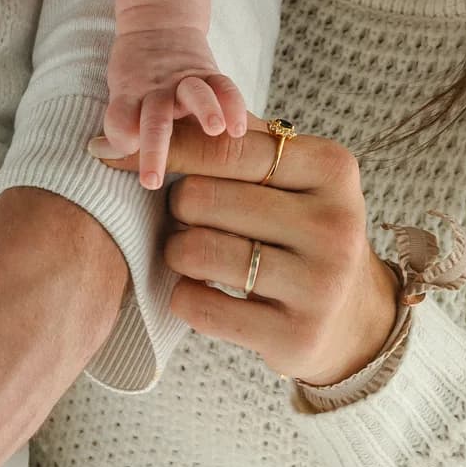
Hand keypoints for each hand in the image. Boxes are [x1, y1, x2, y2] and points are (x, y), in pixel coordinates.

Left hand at [95, 115, 398, 384]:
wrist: (353, 317)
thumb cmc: (298, 224)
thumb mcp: (286, 173)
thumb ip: (227, 138)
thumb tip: (129, 129)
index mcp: (331, 168)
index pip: (225, 146)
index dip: (164, 149)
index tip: (112, 154)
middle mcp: (335, 224)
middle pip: (200, 199)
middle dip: (177, 208)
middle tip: (189, 219)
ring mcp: (321, 285)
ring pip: (195, 252)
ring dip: (176, 252)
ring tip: (195, 252)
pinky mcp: (297, 337)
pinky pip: (198, 305)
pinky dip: (184, 295)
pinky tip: (204, 290)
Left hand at [100, 24, 248, 190]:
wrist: (158, 25)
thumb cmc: (137, 74)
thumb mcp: (121, 91)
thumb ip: (119, 123)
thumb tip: (96, 151)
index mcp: (130, 95)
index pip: (120, 119)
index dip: (117, 136)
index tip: (108, 153)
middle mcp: (157, 90)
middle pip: (154, 120)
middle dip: (153, 150)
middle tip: (151, 181)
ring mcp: (185, 81)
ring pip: (194, 94)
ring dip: (204, 110)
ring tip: (214, 129)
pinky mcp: (209, 73)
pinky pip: (224, 86)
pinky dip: (233, 104)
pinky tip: (240, 127)